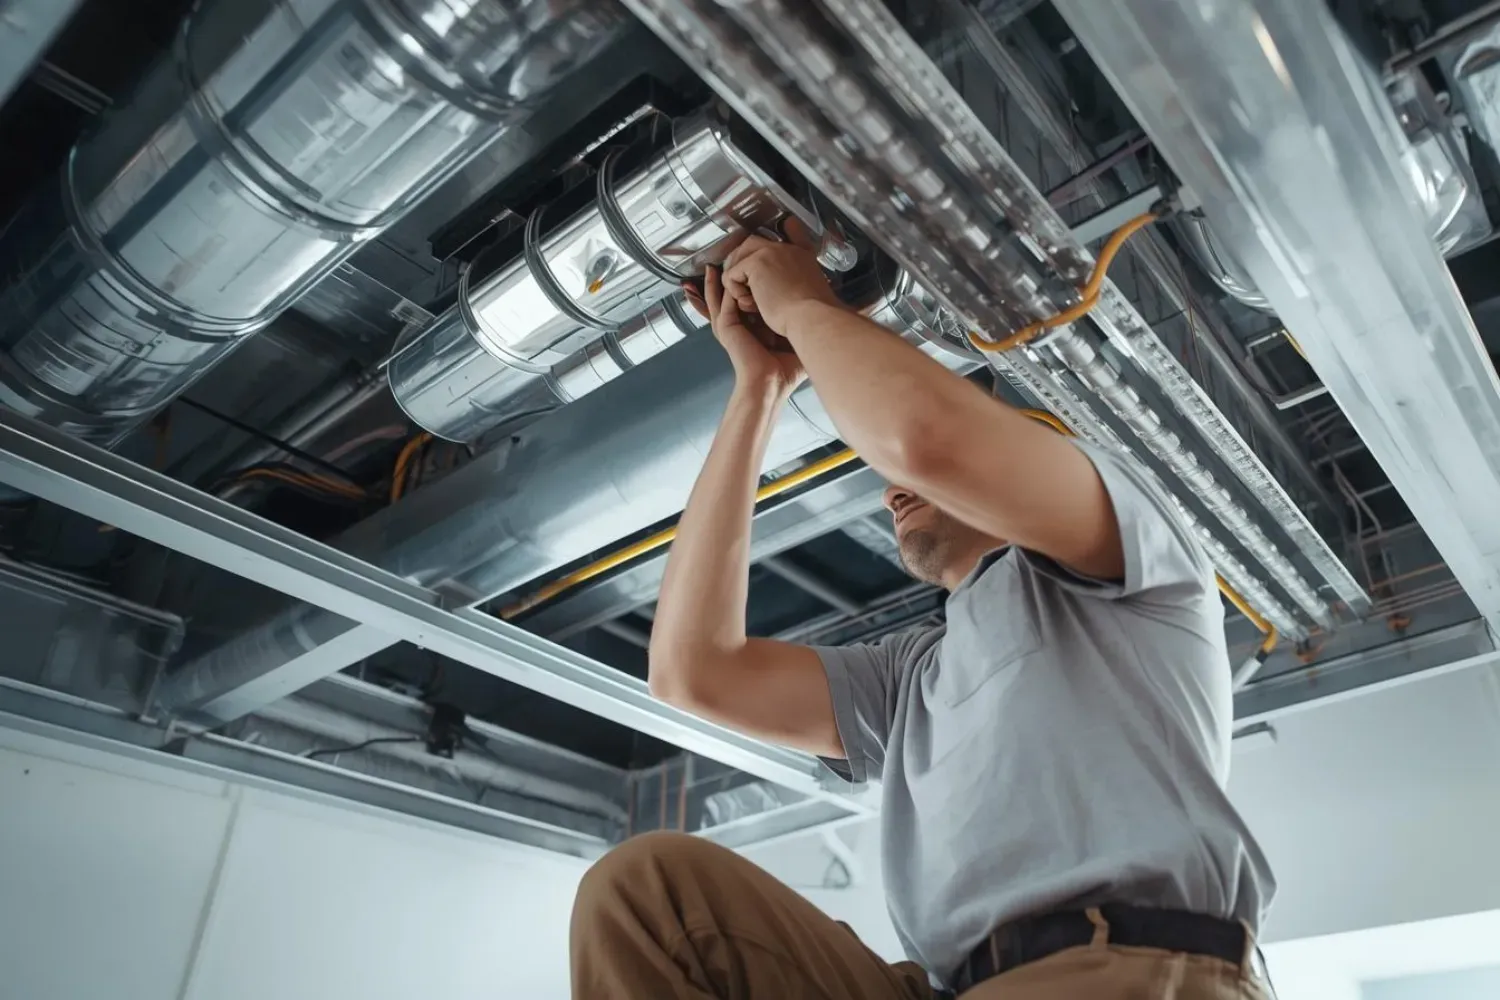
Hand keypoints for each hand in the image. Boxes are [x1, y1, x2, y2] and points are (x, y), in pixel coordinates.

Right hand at [684, 266, 804, 394]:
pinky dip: (718, 287)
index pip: (746, 301)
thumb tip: (820, 315)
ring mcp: (730, 326)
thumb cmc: (786, 368)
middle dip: (725, 279)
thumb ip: (800, 326)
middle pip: (728, 296)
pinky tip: (720, 273)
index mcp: (754, 328)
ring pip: (718, 297)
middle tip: (726, 260)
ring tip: (711, 264)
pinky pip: (719, 301)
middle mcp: (740, 326)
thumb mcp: (794, 339)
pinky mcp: (725, 327)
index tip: (754, 267)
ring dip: (715, 280)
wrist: (771, 383)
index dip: (747, 285)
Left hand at [719, 218, 842, 335]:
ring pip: (738, 258)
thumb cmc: (810, 315)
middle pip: (751, 244)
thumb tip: (768, 287)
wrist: (811, 318)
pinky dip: (735, 292)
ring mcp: (770, 253)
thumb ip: (792, 281)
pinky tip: (751, 304)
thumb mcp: (807, 291)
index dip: (765, 247)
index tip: (763, 251)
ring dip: (737, 281)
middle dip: (740, 264)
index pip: (782, 235)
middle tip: (742, 287)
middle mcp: (784, 248)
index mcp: (799, 253)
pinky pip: (731, 274)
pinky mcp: (756, 263)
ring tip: (750, 301)